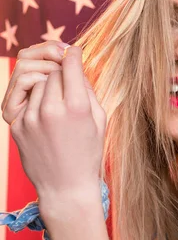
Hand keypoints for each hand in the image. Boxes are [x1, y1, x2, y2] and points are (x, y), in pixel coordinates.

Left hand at [1, 40, 106, 200]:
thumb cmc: (87, 153)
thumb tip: (75, 64)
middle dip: (62, 74)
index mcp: (77, 108)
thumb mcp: (98, 120)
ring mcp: (31, 118)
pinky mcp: (17, 125)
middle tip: (70, 88)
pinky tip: (46, 116)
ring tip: (58, 104)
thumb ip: (87, 89)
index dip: (73, 55)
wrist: (66, 187)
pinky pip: (25, 98)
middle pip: (53, 72)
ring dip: (47, 86)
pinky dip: (35, 100)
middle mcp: (51, 110)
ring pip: (37, 82)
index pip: (70, 64)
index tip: (74, 52)